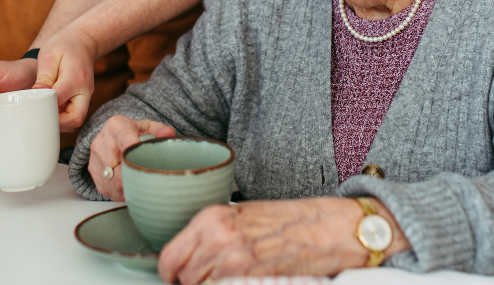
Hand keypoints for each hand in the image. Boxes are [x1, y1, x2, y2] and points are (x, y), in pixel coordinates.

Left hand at [34, 26, 97, 131]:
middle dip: (56, 123)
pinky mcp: (83, 99)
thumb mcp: (49, 55)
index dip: (43, 106)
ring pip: (76, 121)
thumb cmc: (64, 45)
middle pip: (75, 119)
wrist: (83, 41)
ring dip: (59, 123)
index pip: (58, 100)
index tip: (28, 107)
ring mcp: (86, 96)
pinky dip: (62, 119)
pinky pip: (74, 116)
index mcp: (75, 78)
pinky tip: (49, 110)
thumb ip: (43, 77)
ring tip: (42, 114)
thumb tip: (36, 96)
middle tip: (38, 118)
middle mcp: (85, 91)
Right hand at [87, 115, 175, 200]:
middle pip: (120, 165)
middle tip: (153, 178)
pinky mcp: (95, 175)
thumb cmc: (132, 133)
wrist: (110, 137)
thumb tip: (169, 135)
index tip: (149, 161)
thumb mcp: (147, 126)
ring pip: (115, 182)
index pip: (127, 140)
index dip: (138, 152)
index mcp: (116, 126)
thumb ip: (160, 130)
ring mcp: (96, 160)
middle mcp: (102, 142)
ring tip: (144, 184)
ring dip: (131, 186)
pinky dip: (124, 192)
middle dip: (138, 174)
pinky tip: (133, 187)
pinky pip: (111, 190)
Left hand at [158, 197, 409, 283]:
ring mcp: (232, 260)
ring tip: (229, 279)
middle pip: (183, 277)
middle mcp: (217, 237)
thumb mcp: (242, 216)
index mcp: (211, 218)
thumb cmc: (288, 221)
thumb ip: (213, 234)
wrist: (324, 228)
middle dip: (192, 282)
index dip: (171, 272)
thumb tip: (192, 256)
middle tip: (210, 278)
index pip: (169, 256)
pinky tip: (241, 281)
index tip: (176, 277)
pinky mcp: (248, 278)